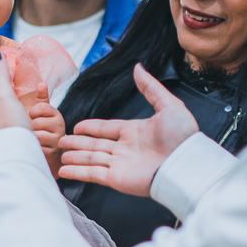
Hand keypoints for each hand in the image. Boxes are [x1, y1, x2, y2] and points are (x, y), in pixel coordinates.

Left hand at [28, 83, 65, 177]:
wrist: (46, 157)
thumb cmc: (39, 133)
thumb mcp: (39, 115)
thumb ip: (40, 99)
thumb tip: (42, 83)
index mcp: (55, 115)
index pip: (41, 107)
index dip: (33, 112)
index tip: (33, 116)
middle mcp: (60, 127)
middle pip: (36, 122)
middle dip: (30, 127)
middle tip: (32, 131)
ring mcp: (57, 141)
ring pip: (36, 135)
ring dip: (29, 138)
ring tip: (32, 141)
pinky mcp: (52, 154)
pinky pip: (36, 147)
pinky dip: (31, 148)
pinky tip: (34, 149)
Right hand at [59, 63, 199, 196]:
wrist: (186, 164)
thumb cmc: (182, 137)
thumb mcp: (168, 105)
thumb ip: (150, 88)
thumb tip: (138, 68)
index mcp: (135, 132)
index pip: (107, 129)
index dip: (92, 128)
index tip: (78, 126)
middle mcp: (125, 149)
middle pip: (95, 145)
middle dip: (78, 143)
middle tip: (62, 140)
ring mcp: (120, 165)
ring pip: (91, 158)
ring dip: (75, 156)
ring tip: (60, 153)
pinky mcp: (116, 179)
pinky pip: (92, 174)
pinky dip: (77, 172)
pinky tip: (65, 169)